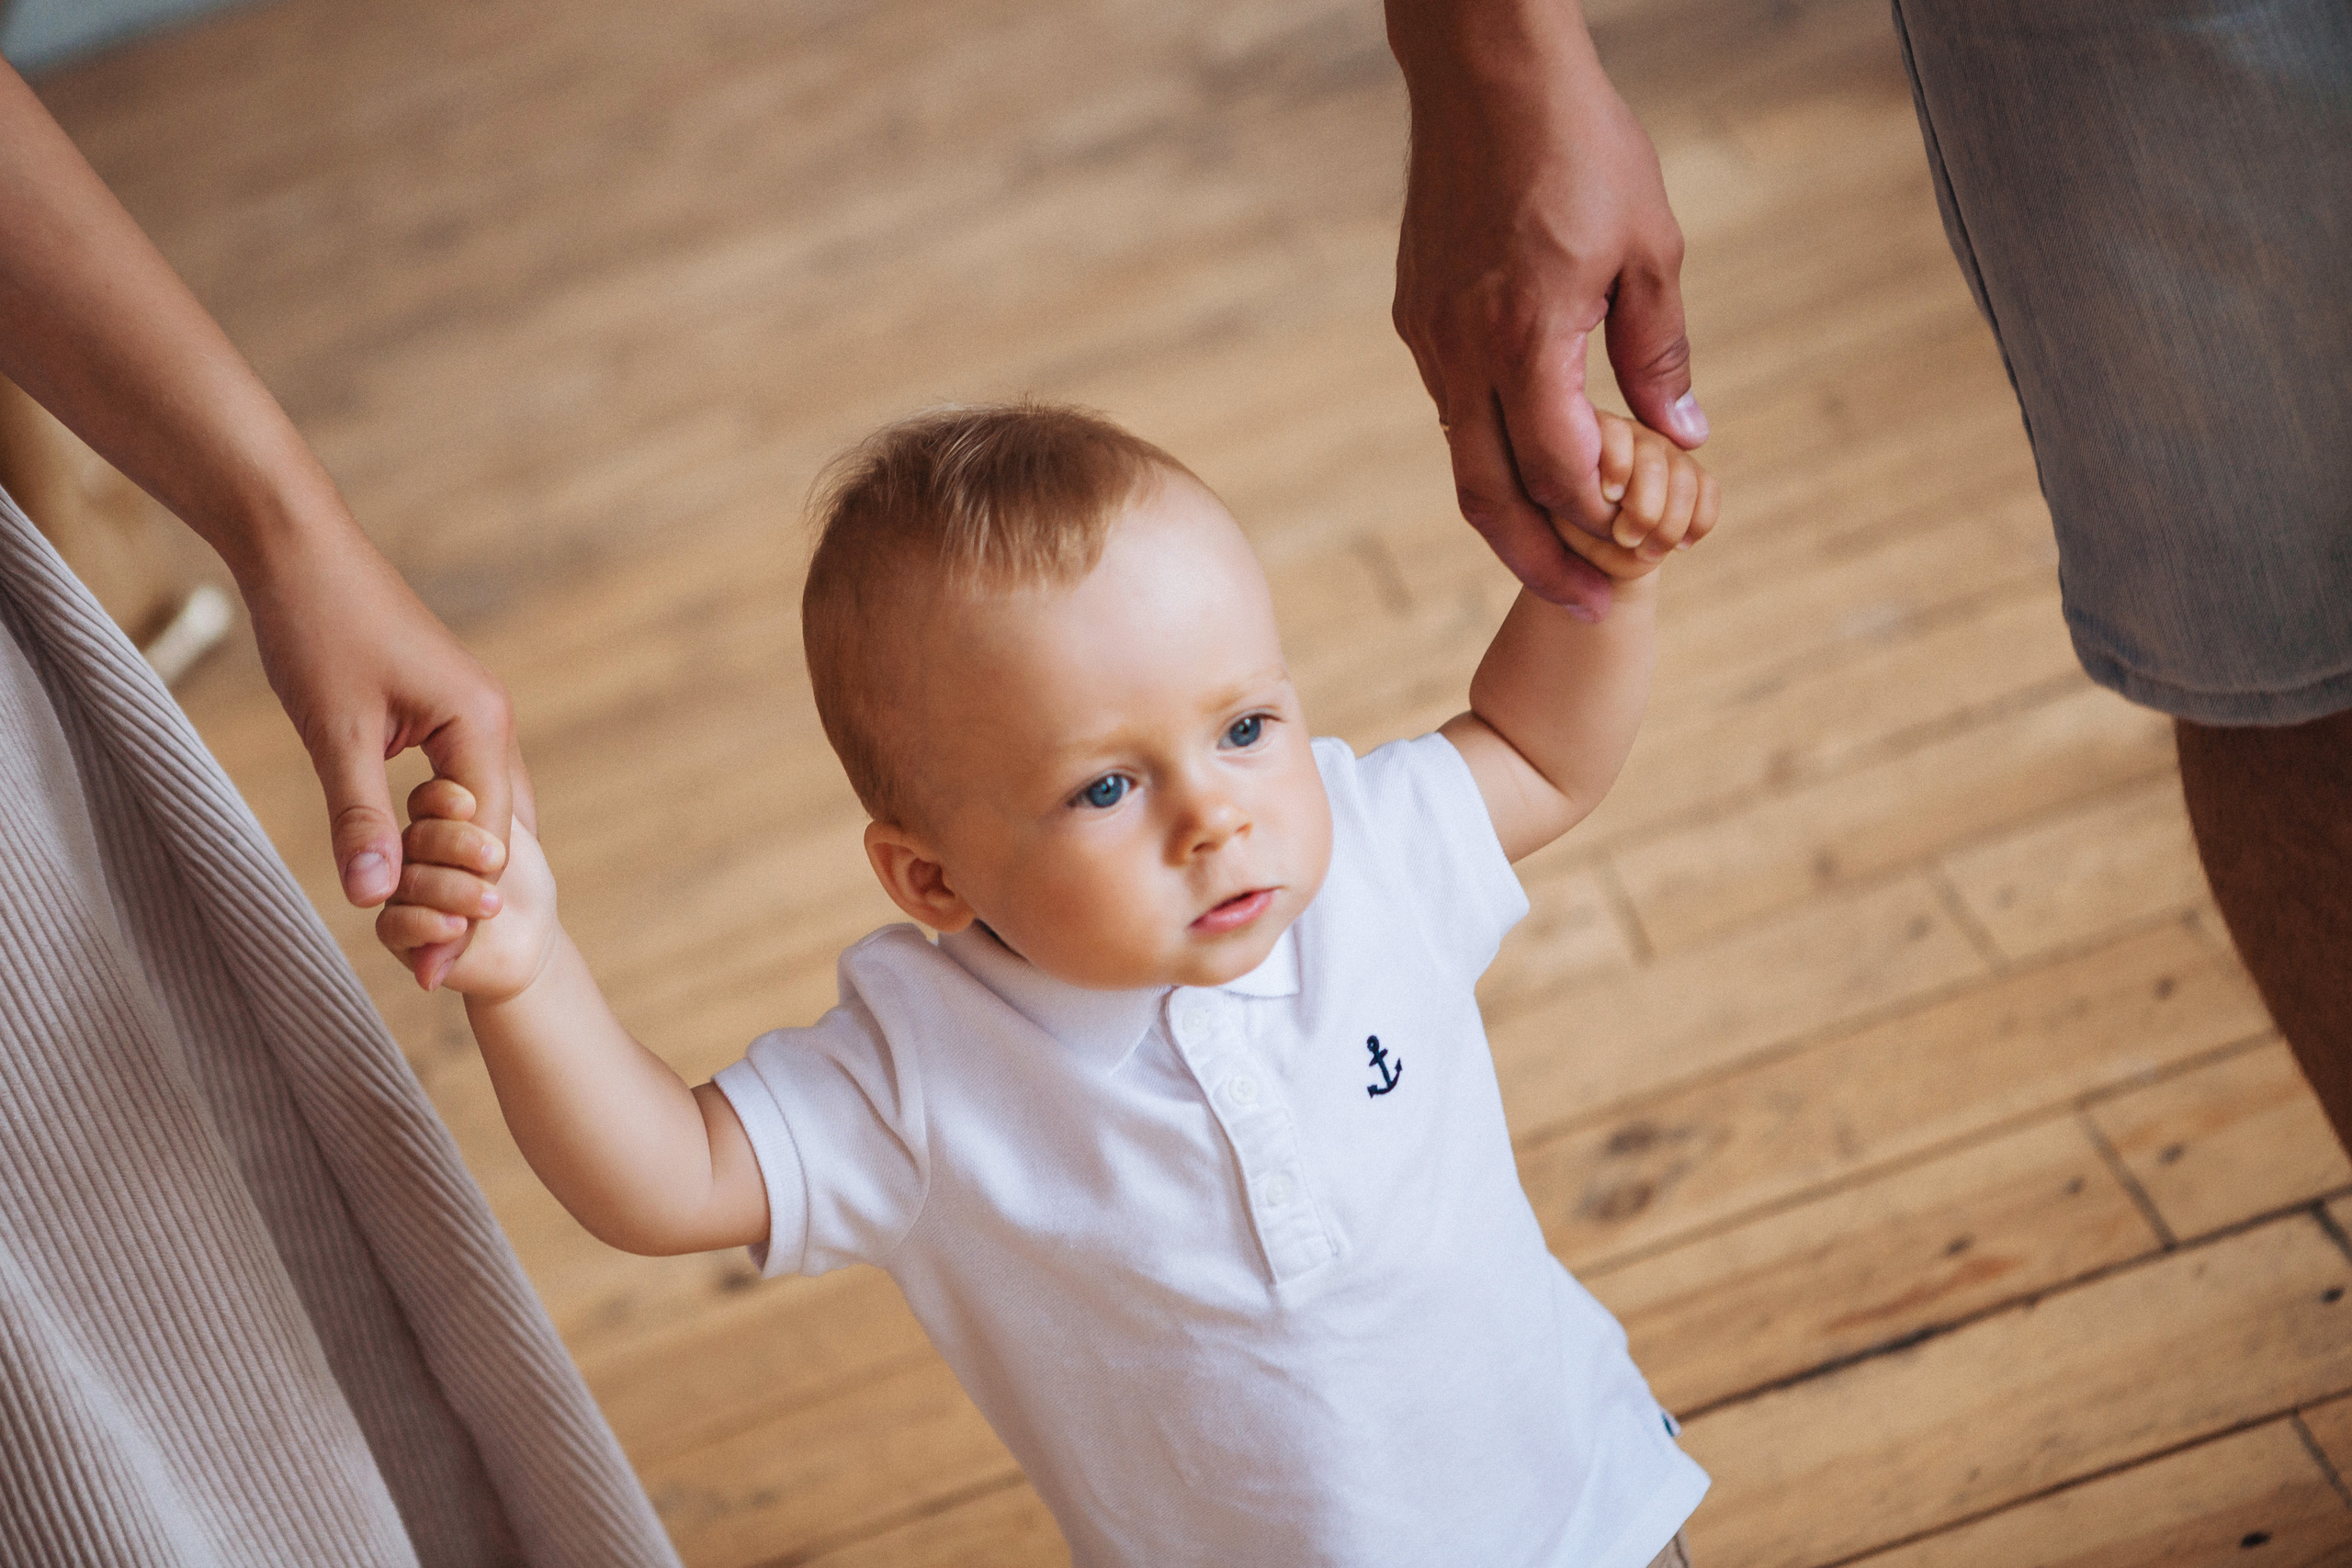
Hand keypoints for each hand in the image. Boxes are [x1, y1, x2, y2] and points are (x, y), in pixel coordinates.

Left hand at [239, 519, 532, 981]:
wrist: (296, 543)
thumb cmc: (318, 625)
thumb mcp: (334, 732)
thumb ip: (359, 818)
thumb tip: (375, 899)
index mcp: (481, 723)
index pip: (490, 840)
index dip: (458, 908)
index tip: (426, 970)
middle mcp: (492, 719)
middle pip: (496, 832)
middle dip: (463, 897)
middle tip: (426, 969)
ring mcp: (471, 711)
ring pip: (479, 810)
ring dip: (453, 866)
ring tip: (425, 933)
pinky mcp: (441, 706)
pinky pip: (456, 784)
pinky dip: (439, 828)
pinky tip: (417, 862)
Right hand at [377, 779, 557, 998]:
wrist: (530, 938)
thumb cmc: (525, 882)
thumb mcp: (514, 835)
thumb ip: (488, 805)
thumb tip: (466, 790)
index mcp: (435, 819)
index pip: (424, 801)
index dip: (442, 800)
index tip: (468, 806)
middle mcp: (410, 853)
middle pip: (415, 839)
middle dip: (457, 846)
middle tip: (495, 858)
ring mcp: (400, 890)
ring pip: (406, 881)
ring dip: (452, 889)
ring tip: (491, 903)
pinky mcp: (397, 932)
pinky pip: (391, 924)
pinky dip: (426, 924)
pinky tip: (457, 926)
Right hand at [1389, 0, 1702, 618]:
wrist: (1484, 73)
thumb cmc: (1581, 146)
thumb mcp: (1652, 250)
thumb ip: (1661, 354)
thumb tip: (1687, 441)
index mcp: (1527, 337)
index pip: (1555, 471)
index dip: (1593, 529)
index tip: (1627, 567)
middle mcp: (1464, 349)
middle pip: (1490, 495)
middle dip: (1539, 562)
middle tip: (1583, 609)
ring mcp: (1431, 335)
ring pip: (1462, 457)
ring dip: (1510, 514)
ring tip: (1560, 550)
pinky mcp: (1417, 314)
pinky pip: (1451, 407)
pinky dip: (1488, 452)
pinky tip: (1528, 461)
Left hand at [1573, 411, 1717, 581]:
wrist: (1594, 554)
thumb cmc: (1571, 533)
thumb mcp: (1566, 518)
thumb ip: (1581, 503)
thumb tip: (1611, 498)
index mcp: (1590, 436)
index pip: (1613, 433)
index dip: (1617, 463)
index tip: (1609, 497)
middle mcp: (1629, 435)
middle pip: (1653, 458)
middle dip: (1645, 507)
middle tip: (1626, 539)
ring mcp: (1662, 451)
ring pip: (1684, 476)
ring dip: (1670, 524)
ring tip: (1649, 553)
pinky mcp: (1691, 473)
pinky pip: (1708, 491)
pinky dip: (1699, 522)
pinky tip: (1681, 546)